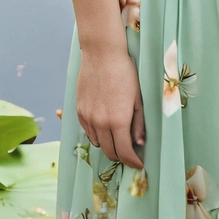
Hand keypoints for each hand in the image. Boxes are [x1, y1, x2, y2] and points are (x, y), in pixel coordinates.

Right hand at [76, 45, 145, 167]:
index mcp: (118, 121)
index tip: (139, 164)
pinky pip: (88, 132)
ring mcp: (88, 117)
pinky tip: (105, 127)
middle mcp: (100, 123)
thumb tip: (139, 143)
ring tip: (118, 139)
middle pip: (109, 152)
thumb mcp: (138, 98)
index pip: (125, 152)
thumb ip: (138, 123)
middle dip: (121, 156)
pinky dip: (97, 135)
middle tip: (129, 153)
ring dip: (108, 145)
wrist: (102, 53)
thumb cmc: (125, 72)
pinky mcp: (79, 111)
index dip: (133, 162)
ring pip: (97, 143)